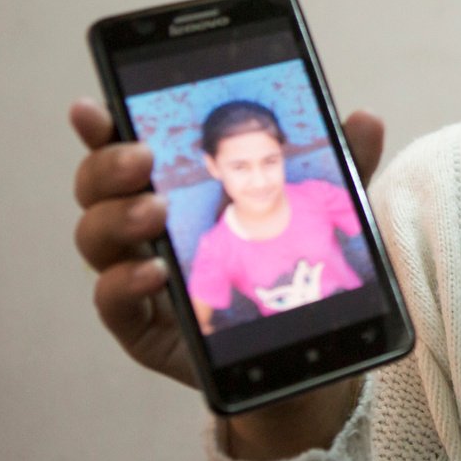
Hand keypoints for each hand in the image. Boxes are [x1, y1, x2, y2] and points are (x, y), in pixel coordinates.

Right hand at [70, 99, 385, 457]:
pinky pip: (113, 303)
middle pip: (97, 191)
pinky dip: (125, 282)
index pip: (125, 151)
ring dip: (118, 218)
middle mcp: (143, 232)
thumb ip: (342, 167)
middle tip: (142, 159)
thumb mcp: (322, 213)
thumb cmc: (292, 271)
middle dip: (108, 168)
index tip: (94, 107)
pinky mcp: (143, 329)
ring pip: (95, 240)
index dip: (102, 128)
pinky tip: (156, 272)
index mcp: (172, 193)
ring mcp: (137, 279)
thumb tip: (366, 118)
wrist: (300, 354)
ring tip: (154, 211)